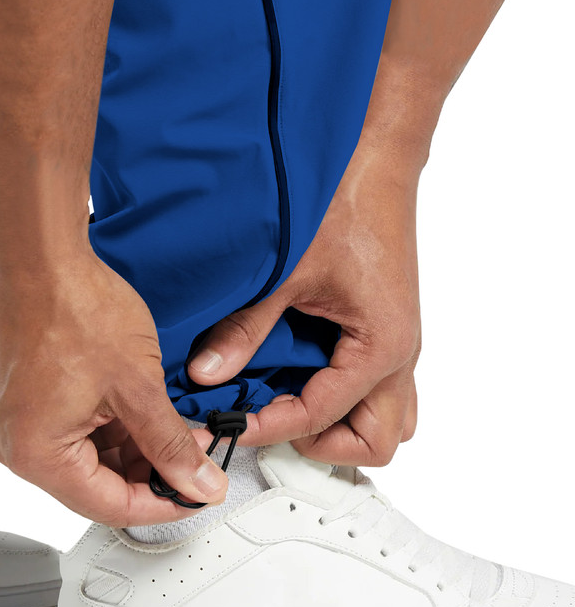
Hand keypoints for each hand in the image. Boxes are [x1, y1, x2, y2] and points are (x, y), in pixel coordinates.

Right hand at [0, 251, 227, 525]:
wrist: (39, 253)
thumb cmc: (73, 306)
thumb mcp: (138, 386)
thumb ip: (171, 443)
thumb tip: (198, 483)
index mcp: (35, 454)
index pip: (110, 506)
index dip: (163, 505)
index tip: (197, 494)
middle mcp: (16, 444)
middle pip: (95, 484)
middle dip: (150, 473)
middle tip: (192, 456)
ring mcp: (17, 419)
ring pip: (87, 457)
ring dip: (133, 448)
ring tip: (174, 427)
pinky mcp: (24, 397)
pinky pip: (72, 429)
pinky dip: (110, 425)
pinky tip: (142, 409)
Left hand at [188, 143, 421, 466]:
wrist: (374, 160)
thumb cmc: (343, 205)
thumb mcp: (284, 275)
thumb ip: (244, 329)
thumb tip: (207, 373)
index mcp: (379, 346)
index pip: (320, 416)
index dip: (270, 427)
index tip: (231, 424)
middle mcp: (399, 353)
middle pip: (375, 441)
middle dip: (322, 445)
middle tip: (272, 423)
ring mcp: (398, 342)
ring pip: (389, 418)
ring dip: (343, 425)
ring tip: (291, 406)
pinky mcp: (388, 326)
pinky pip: (381, 386)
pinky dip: (348, 396)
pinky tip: (305, 372)